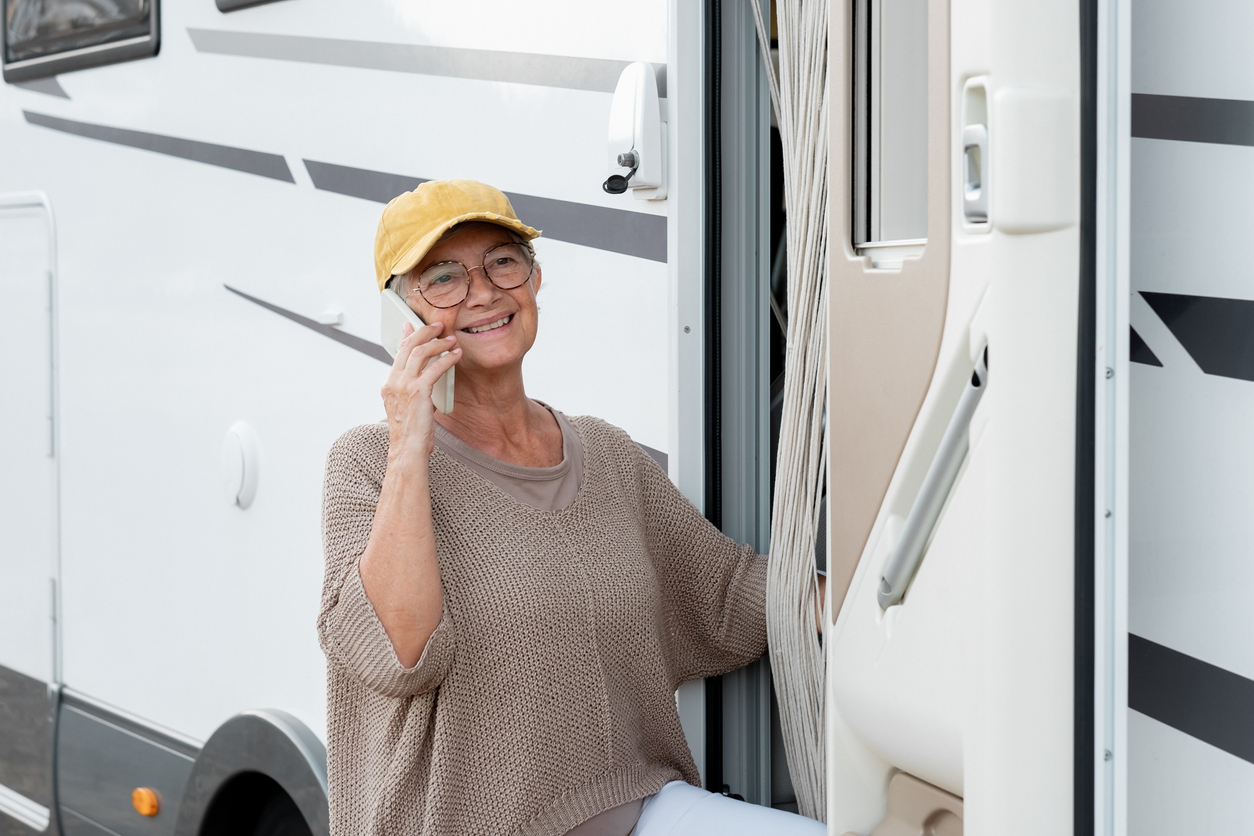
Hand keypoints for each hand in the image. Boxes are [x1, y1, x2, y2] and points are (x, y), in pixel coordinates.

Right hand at [381, 321, 460, 459]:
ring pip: (420, 352)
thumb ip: (414, 388)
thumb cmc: (411, 432)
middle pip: (408, 346)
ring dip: (438, 343)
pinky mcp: (417, 392)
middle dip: (424, 331)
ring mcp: (403, 386)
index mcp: (389, 384)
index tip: (414, 325)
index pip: (398, 352)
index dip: (408, 335)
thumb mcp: (409, 406)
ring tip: (451, 339)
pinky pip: (434, 368)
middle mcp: (393, 382)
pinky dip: (447, 359)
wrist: (408, 450)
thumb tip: (425, 377)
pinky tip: (456, 355)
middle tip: (438, 326)